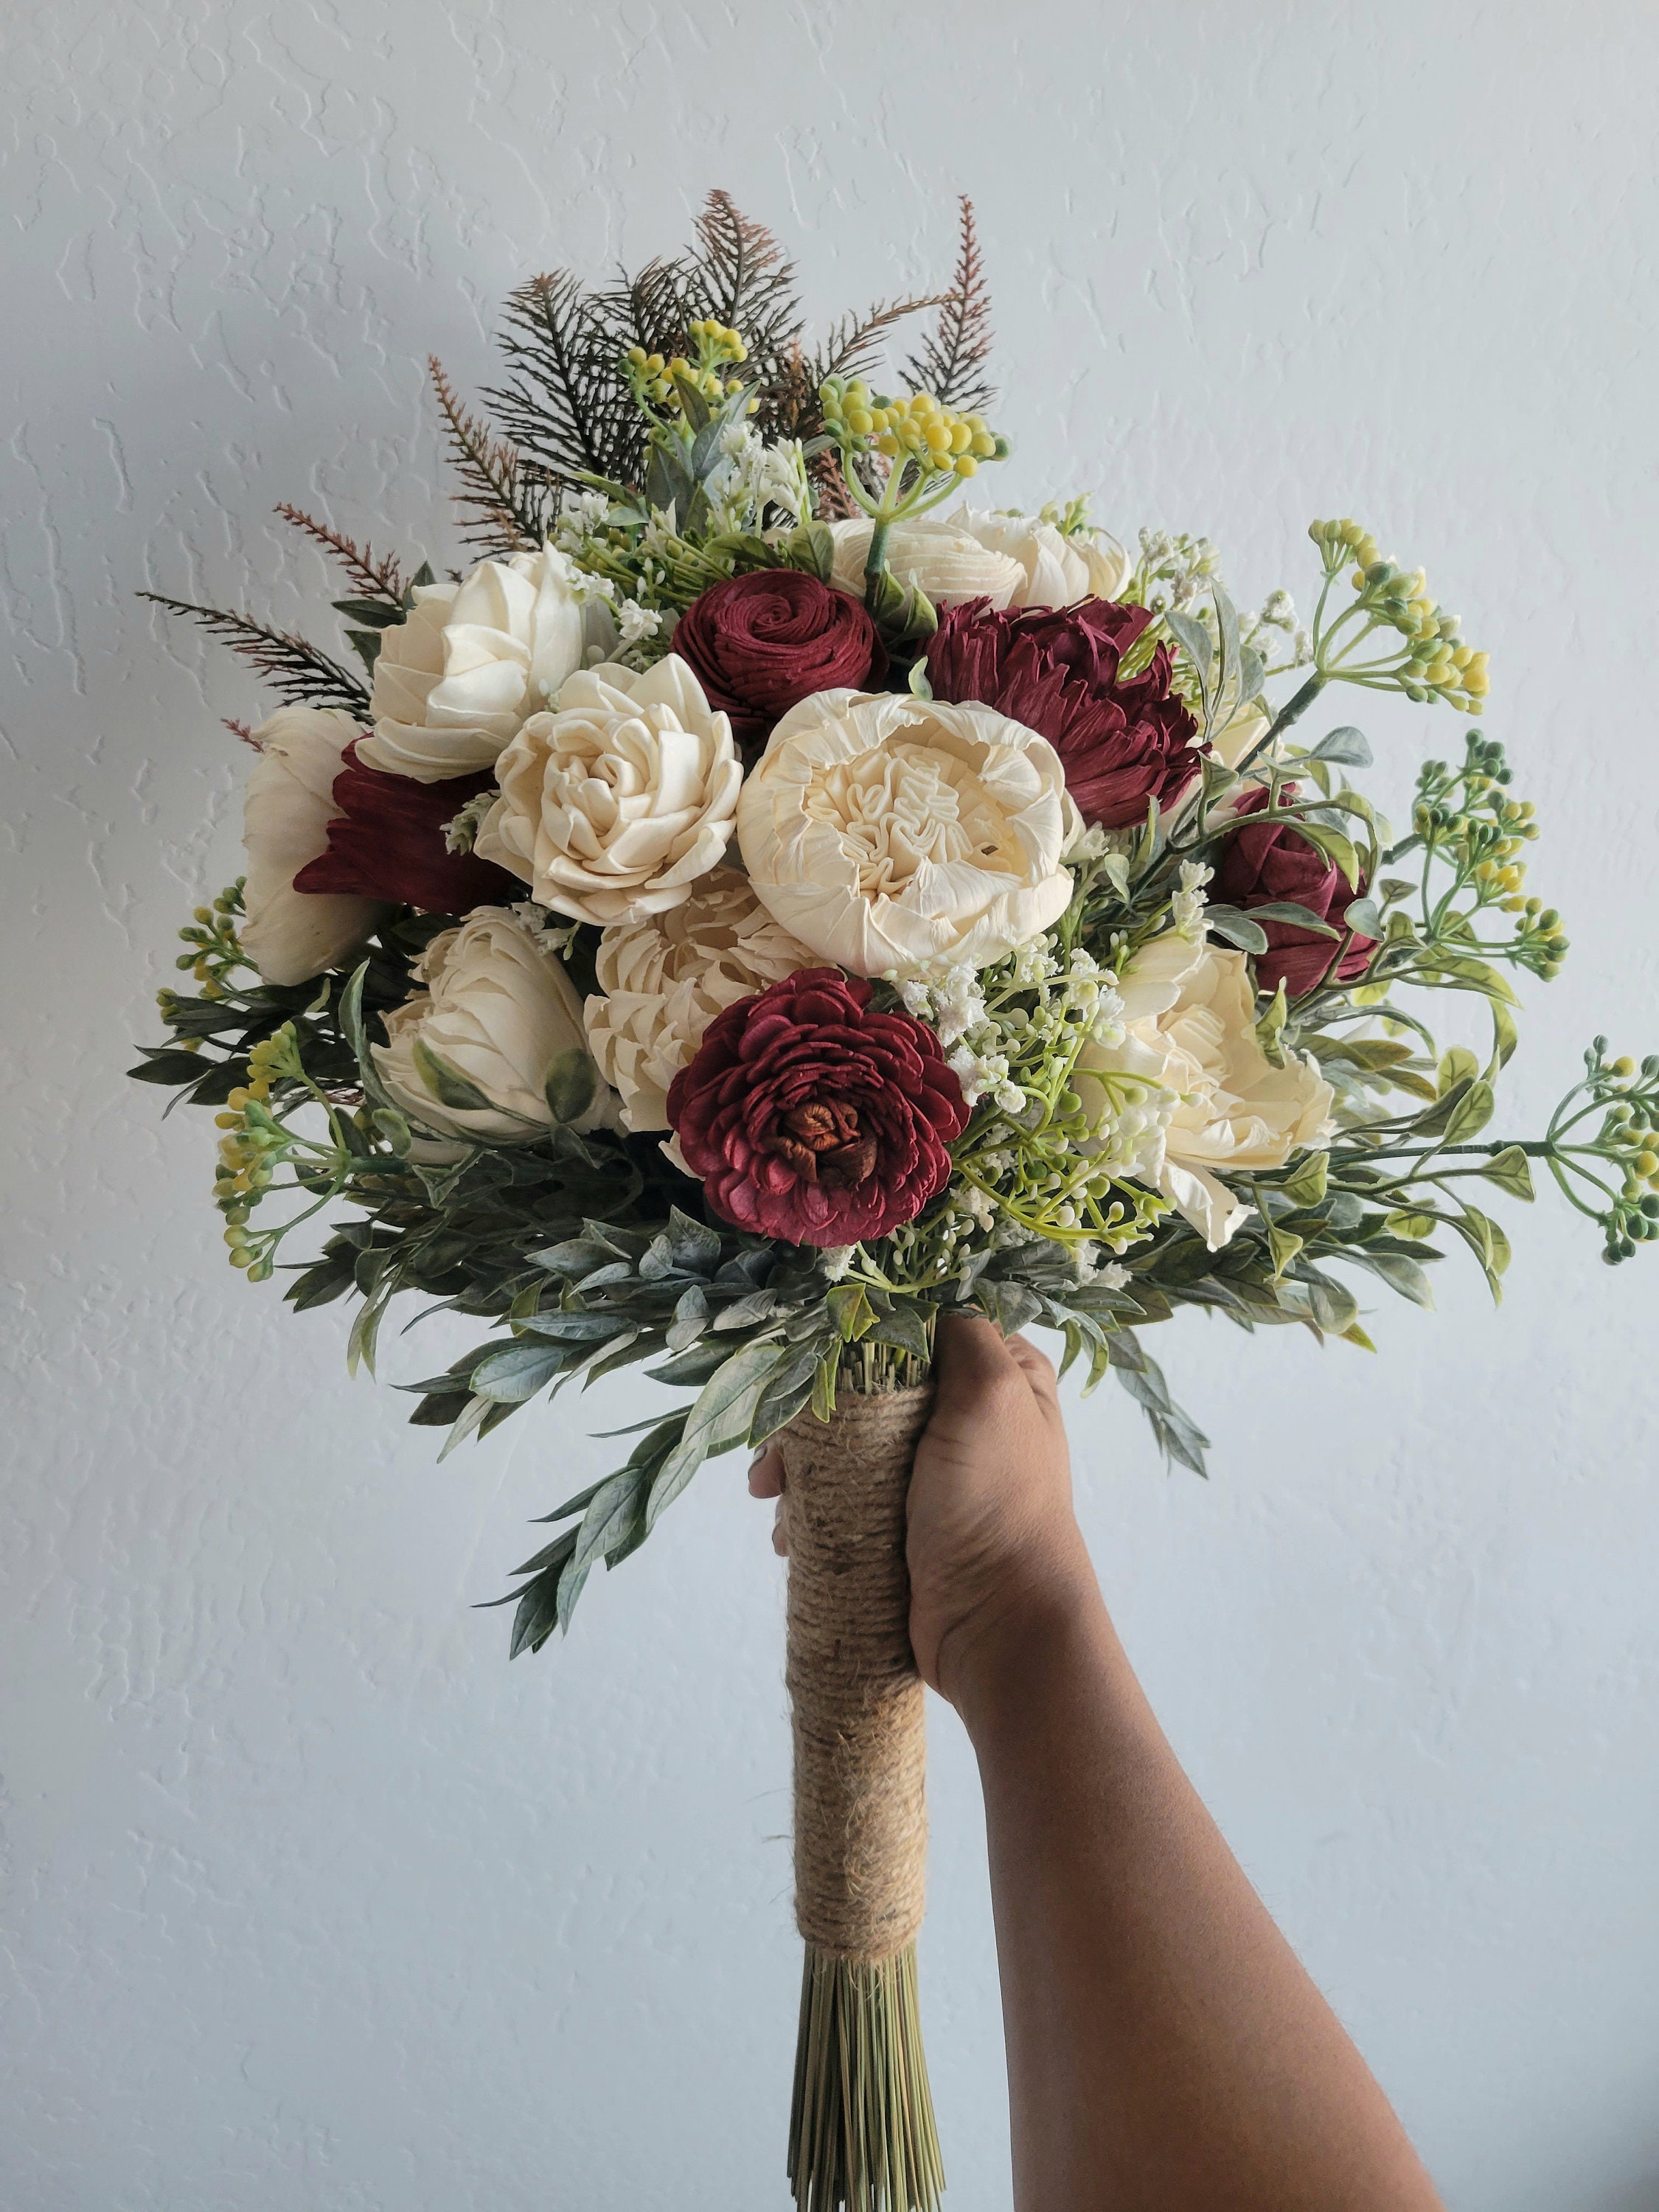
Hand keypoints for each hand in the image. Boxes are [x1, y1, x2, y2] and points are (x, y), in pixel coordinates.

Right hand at [748, 1314, 1100, 1704]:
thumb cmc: (999, 1502)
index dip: (856, 1340)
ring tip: (775, 1500)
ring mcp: (928, 1474)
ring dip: (800, 1468)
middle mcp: (964, 1416)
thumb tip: (917, 1301)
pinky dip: (808, 1508)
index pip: (914, 1328)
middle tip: (774, 1455)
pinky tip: (789, 1531)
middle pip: (865, 1388)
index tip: (807, 1363)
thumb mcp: (993, 1391)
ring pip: (844, 1445)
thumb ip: (958, 1332)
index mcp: (997, 1373)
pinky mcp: (899, 1523)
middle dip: (810, 1415)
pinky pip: (840, 1498)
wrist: (997, 1626)